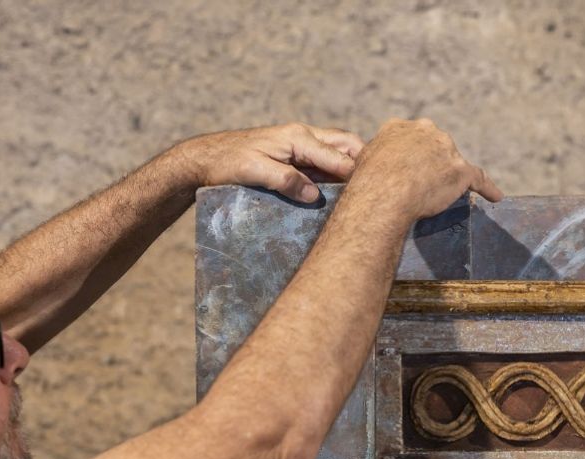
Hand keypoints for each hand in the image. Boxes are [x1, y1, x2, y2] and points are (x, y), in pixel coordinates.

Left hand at [180, 123, 364, 202]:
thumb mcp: (256, 172)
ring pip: (338, 152)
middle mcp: (304, 137)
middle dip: (365, 163)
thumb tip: (314, 195)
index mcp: (299, 137)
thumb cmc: (228, 162)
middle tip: (379, 187)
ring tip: (367, 191)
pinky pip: (324, 162)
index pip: (339, 157)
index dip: (357, 176)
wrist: (205, 158)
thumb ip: (287, 181)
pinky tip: (343, 191)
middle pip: (347, 145)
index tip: (374, 194)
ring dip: (352, 169)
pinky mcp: (295, 156)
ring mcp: (301, 145)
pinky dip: (337, 173)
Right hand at [350, 118, 502, 219]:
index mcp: (400, 127)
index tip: (407, 168)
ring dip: (452, 175)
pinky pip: (478, 179)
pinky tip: (496, 196)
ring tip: (446, 193)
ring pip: (455, 162)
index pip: (412, 138)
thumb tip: (375, 168)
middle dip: (432, 162)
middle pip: (436, 145)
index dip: (410, 155)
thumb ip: (377, 157)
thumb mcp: (364, 160)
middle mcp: (426, 131)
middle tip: (421, 185)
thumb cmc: (367, 183)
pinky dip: (488, 188)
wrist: (384, 194)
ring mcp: (446, 150)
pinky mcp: (461, 171)